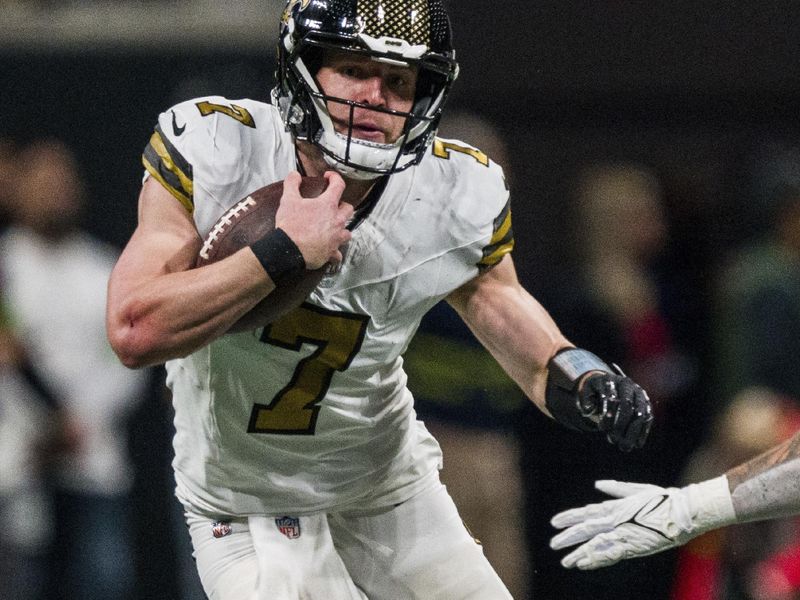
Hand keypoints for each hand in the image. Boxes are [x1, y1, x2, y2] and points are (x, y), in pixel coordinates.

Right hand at [275, 171, 352, 269]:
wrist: (288, 250)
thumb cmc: (290, 226)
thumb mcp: (288, 200)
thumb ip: (292, 184)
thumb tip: (294, 175)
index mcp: (328, 205)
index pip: (338, 185)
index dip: (335, 178)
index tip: (330, 178)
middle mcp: (336, 221)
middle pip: (348, 209)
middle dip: (342, 205)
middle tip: (333, 205)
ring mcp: (336, 238)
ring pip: (347, 232)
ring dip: (342, 228)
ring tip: (334, 228)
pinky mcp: (331, 252)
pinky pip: (338, 253)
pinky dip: (335, 251)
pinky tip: (331, 250)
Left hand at [550, 476, 734, 569]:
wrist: (683, 512)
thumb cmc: (662, 500)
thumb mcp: (636, 490)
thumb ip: (616, 489)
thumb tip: (598, 484)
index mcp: (615, 506)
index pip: (586, 512)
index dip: (569, 517)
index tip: (554, 522)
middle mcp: (615, 519)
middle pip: (586, 529)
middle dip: (568, 537)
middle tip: (553, 543)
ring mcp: (623, 533)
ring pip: (595, 544)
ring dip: (579, 553)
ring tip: (565, 561)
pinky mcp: (633, 546)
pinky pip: (610, 554)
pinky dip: (596, 559)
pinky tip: (583, 565)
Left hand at [579, 371, 652, 450]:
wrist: (611, 383)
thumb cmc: (596, 391)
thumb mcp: (587, 391)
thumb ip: (585, 399)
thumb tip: (587, 410)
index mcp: (611, 380)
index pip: (611, 397)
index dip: (607, 414)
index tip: (602, 429)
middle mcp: (627, 384)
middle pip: (626, 405)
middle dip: (620, 424)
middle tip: (613, 441)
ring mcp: (639, 392)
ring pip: (639, 412)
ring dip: (632, 431)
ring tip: (624, 447)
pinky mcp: (646, 402)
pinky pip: (648, 416)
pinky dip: (643, 431)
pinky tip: (638, 444)